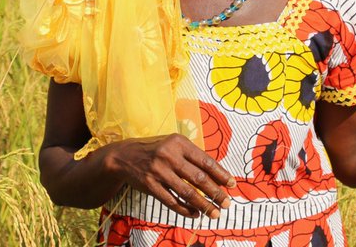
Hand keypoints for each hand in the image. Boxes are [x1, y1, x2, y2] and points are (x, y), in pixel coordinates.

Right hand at [100, 134, 235, 218]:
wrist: (123, 156)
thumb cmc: (155, 150)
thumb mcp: (172, 144)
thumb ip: (191, 155)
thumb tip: (216, 174)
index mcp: (178, 142)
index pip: (205, 160)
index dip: (220, 174)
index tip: (232, 184)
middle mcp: (169, 156)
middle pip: (198, 178)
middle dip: (215, 192)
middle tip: (226, 202)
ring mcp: (159, 171)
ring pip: (187, 192)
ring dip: (203, 205)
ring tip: (214, 212)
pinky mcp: (150, 186)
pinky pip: (172, 201)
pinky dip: (185, 209)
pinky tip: (195, 214)